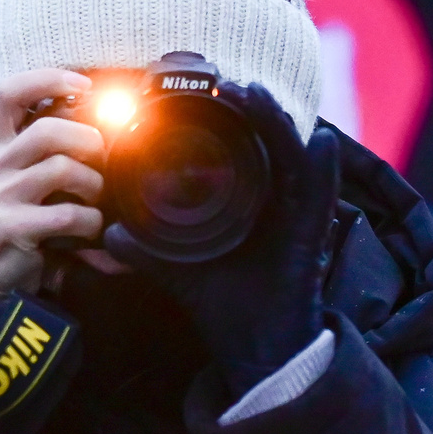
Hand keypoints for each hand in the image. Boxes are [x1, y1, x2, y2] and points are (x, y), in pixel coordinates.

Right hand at [0, 71, 108, 296]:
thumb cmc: (17, 218)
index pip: (9, 92)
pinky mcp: (12, 226)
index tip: (84, 85)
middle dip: (89, 142)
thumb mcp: (23, 176)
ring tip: (96, 202)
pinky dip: (91, 224)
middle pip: (49, 129)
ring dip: (94, 187)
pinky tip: (90, 232)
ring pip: (63, 169)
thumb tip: (111, 127)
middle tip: (102, 161)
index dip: (47, 79)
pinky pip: (68, 214)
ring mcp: (0, 195)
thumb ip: (51, 150)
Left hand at [103, 83, 337, 390]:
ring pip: (292, 157)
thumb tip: (109, 233)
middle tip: (228, 82)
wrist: (252, 351)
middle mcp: (275, 202)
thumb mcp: (178, 270)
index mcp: (247, 203)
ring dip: (277, 124)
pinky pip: (322, 196)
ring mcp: (296, 217)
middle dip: (252, 109)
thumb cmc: (224, 307)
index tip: (207, 92)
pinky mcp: (312, 237)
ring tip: (255, 94)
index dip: (230, 118)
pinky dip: (323, 168)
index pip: (242, 150)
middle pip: (268, 143)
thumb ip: (147, 249)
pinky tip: (320, 143)